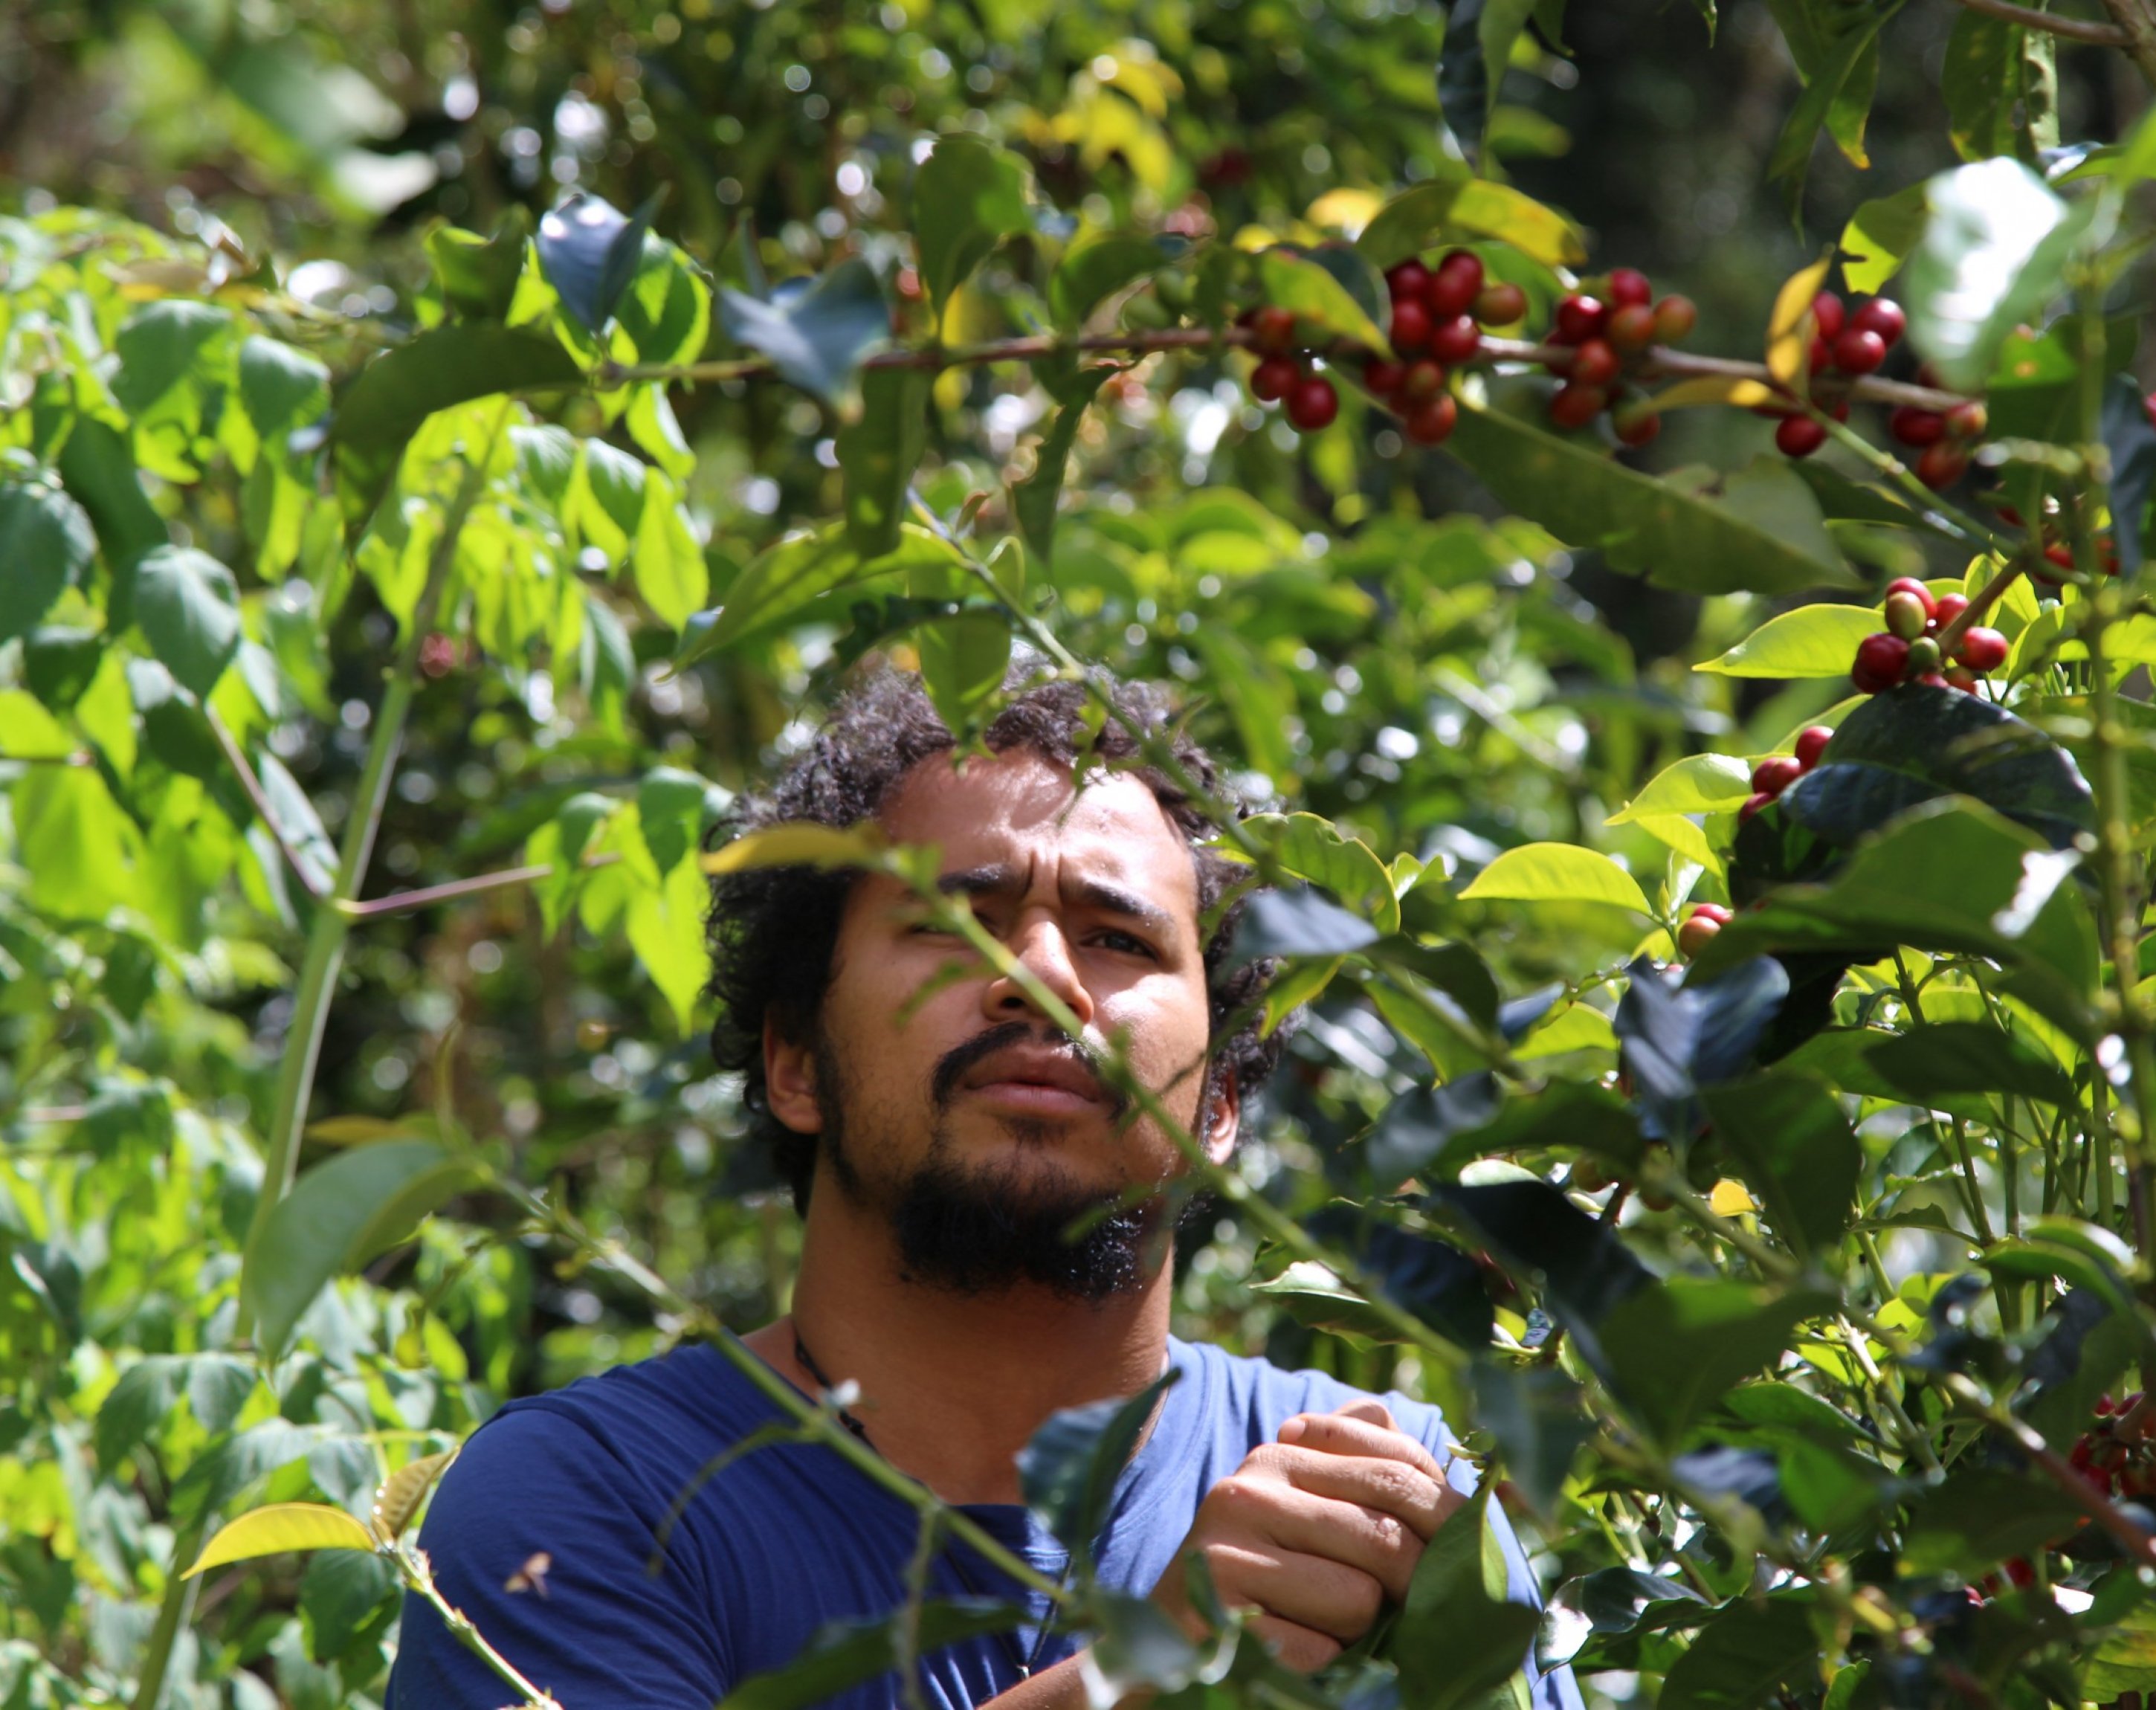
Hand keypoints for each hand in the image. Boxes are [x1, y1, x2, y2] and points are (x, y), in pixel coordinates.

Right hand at [1149, 1397, 1461, 1671]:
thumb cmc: (1260, 1568)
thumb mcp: (1303, 1501)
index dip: (1448, 1523)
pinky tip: (1294, 1649)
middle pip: (1387, 1538)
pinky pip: (1316, 1651)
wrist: (1168, 1634)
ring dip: (1359, 1630)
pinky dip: (1321, 1664)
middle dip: (1412, 1587)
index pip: (1398, 1471)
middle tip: (1402, 1610)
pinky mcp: (1216, 1617)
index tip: (1455, 1559)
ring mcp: (1225, 1553)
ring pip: (1358, 1598)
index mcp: (1279, 1455)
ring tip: (1325, 1624)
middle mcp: (1247, 1490)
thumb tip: (1408, 1421)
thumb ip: (1356, 1453)